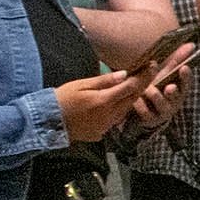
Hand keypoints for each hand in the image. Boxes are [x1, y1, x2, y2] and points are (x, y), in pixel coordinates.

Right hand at [53, 66, 167, 145]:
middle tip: (151, 72)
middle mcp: (109, 115)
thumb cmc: (62, 98)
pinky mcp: (101, 133)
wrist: (48, 121)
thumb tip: (125, 74)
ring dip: (133, 98)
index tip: (152, 65)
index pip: (131, 87)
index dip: (143, 76)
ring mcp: (106, 126)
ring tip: (139, 85)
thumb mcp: (81, 85)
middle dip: (144, 85)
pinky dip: (120, 109)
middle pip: (132, 99)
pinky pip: (115, 119)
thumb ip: (104, 81)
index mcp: (104, 101)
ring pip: (126, 110)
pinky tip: (121, 102)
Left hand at [121, 49, 192, 133]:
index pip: (187, 83)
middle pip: (176, 95)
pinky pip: (144, 110)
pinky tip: (133, 99)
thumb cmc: (158, 88)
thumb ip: (177, 60)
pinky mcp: (151, 120)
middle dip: (173, 92)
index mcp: (180, 90)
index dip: (186, 76)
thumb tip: (191, 44)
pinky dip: (138, 103)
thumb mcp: (166, 75)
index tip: (184, 68)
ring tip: (146, 89)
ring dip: (152, 93)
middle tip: (169, 87)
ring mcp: (163, 112)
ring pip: (160, 101)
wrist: (147, 112)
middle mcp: (175, 102)